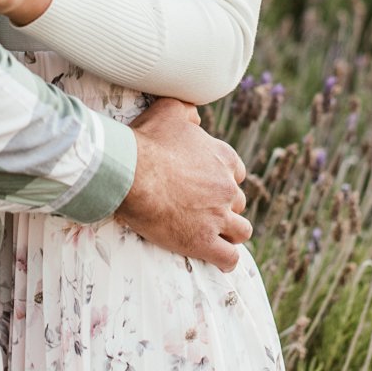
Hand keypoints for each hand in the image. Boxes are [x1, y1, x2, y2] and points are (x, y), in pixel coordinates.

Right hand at [117, 98, 250, 272]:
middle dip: (225, 206)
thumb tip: (196, 118)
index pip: (237, 173)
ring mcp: (218, 216)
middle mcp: (226, 188)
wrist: (130, 173)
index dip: (223, 180)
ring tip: (215, 235)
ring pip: (241, 231)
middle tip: (204, 210)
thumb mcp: (169, 110)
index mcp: (223, 158)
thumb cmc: (146, 141)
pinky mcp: (203, 242)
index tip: (207, 185)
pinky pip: (229, 258)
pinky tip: (217, 259)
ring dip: (231, 233)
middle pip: (238, 202)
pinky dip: (225, 260)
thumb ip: (188, 112)